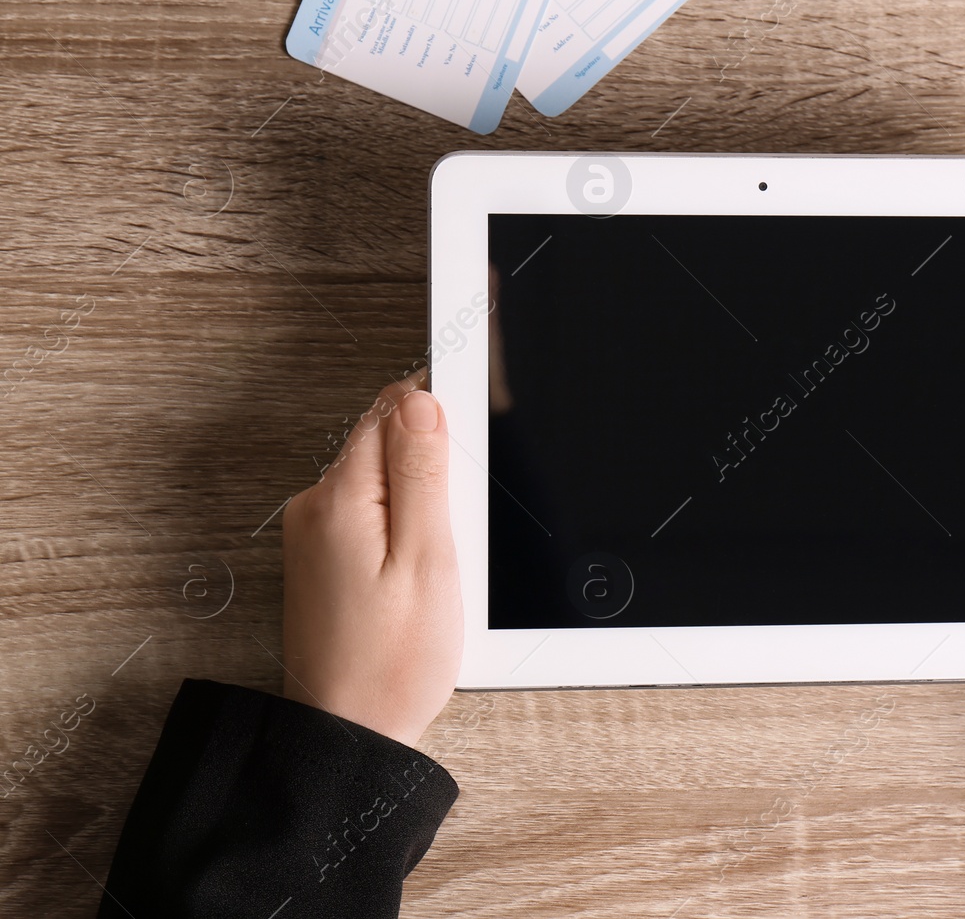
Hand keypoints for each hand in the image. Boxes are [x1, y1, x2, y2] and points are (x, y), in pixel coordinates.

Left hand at [281, 374, 462, 747]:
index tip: (481, 424)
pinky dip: (405, 522)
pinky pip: (372, 510)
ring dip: (423, 494)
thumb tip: (421, 400)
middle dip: (435, 456)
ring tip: (445, 552)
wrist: (349, 731)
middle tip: (465, 517)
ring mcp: (316, 533)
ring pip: (382, 475)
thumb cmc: (392, 661)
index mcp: (342, 498)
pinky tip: (423, 566)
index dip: (441, 406)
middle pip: (386, 438)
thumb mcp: (427, 559)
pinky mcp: (324, 556)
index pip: (392, 407)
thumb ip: (422, 474)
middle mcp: (317, 507)